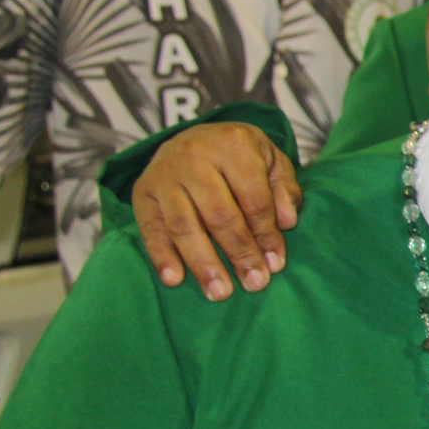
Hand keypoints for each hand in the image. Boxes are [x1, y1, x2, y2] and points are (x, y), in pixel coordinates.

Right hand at [131, 121, 299, 298]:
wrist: (193, 136)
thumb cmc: (239, 155)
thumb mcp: (271, 160)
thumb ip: (284, 189)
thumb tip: (287, 223)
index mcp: (233, 145)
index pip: (253, 199)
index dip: (266, 234)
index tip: (275, 264)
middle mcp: (194, 156)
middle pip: (219, 214)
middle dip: (239, 253)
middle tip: (254, 283)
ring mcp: (164, 174)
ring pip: (184, 224)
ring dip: (203, 262)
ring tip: (220, 292)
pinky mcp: (142, 192)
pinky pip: (150, 228)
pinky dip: (161, 255)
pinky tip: (174, 279)